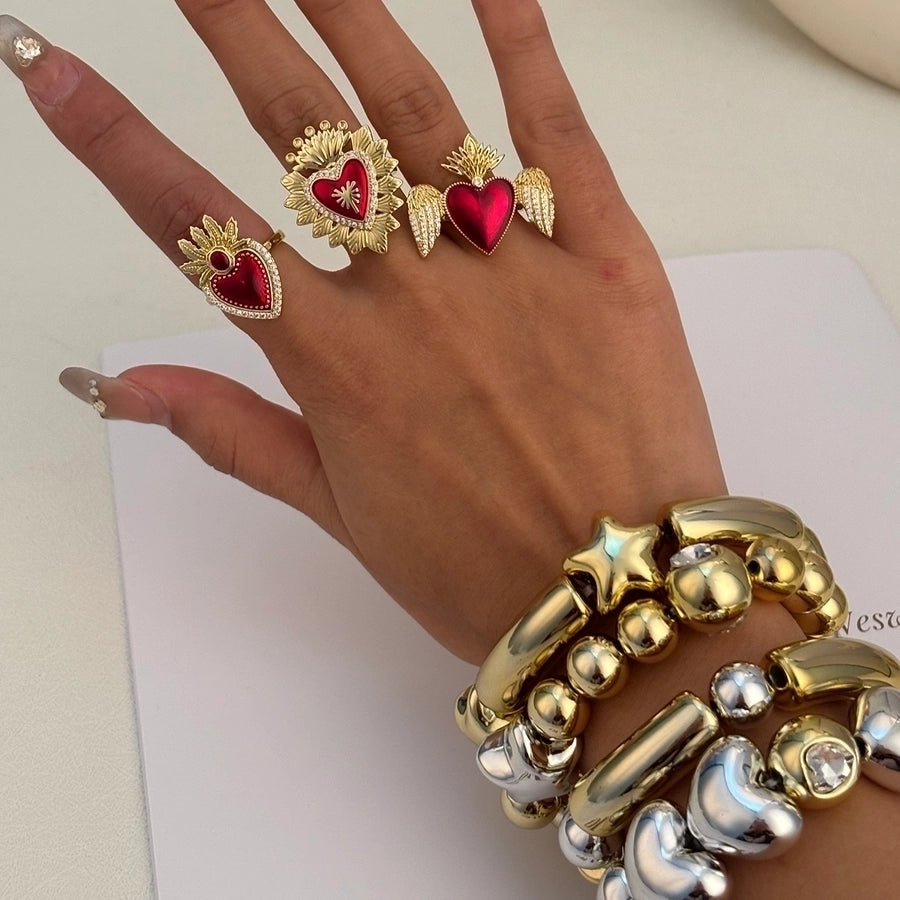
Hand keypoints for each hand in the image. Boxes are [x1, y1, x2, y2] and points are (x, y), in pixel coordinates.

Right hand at [3, 0, 723, 662]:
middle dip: (233, 28)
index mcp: (336, 363)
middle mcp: (411, 295)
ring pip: (415, 109)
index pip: (198, 229)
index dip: (112, 143)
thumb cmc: (477, 571)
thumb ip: (237, 435)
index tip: (50, 65)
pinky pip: (558, 133)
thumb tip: (122, 390)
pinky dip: (524, 47)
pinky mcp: (608, 256)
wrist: (620, 594)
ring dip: (350, 11)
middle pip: (300, 132)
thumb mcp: (341, 516)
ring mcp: (512, 265)